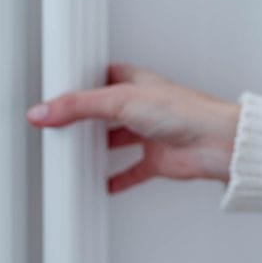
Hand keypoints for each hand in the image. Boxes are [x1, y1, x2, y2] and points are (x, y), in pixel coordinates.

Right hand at [27, 62, 240, 190]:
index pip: (100, 78)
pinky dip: (117, 178)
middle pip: (105, 111)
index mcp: (136, 81)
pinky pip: (132, 171)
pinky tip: (103, 184)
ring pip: (117, 141)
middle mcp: (143, 107)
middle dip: (84, 118)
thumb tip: (44, 111)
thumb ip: (79, 106)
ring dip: (98, 148)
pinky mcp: (158, 160)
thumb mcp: (120, 101)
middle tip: (58, 125)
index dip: (79, 84)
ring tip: (73, 154)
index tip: (55, 92)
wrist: (217, 143)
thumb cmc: (185, 112)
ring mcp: (151, 134)